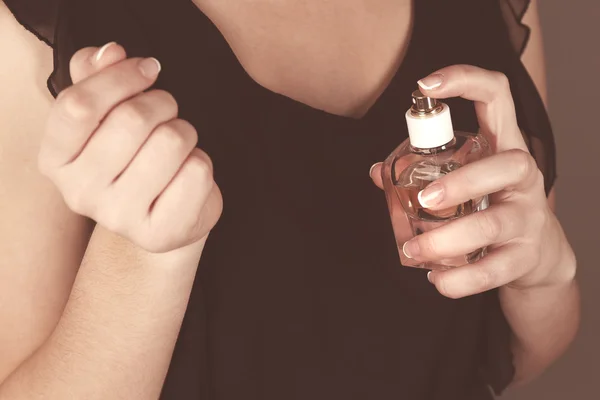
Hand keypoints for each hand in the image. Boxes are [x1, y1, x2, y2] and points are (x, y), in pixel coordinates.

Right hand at [38, 42, 222, 252]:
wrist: (161, 217)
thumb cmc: (134, 159)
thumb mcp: (107, 115)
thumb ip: (98, 76)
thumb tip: (109, 52)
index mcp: (55, 159)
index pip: (78, 104)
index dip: (120, 77)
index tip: (147, 69)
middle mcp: (79, 193)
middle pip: (132, 119)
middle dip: (162, 103)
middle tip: (167, 111)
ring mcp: (119, 217)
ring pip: (171, 141)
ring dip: (185, 131)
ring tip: (177, 145)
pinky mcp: (161, 232)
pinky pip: (197, 172)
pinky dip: (201, 161)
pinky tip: (187, 173)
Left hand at [370, 64, 575, 297]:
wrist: (538, 254)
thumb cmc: (492, 204)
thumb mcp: (466, 179)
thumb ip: (423, 172)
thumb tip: (377, 172)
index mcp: (504, 145)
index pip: (496, 97)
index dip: (466, 80)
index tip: (425, 85)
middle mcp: (523, 177)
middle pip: (509, 165)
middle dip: (463, 181)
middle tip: (424, 199)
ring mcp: (528, 218)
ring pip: (494, 224)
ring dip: (448, 239)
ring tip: (414, 249)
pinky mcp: (525, 257)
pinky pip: (494, 270)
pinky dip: (461, 279)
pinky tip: (437, 280)